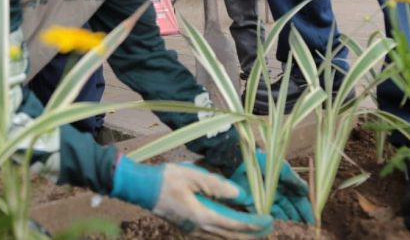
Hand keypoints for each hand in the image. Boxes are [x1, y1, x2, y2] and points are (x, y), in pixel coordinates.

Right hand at [111, 156, 272, 237]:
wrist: (141, 189)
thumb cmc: (165, 180)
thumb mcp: (193, 176)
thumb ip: (217, 186)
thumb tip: (239, 194)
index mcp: (202, 216)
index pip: (235, 225)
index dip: (254, 224)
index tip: (268, 219)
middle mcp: (199, 229)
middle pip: (232, 237)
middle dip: (252, 234)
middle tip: (268, 227)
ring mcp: (192, 231)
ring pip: (223, 238)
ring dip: (240, 235)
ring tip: (256, 229)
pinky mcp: (188, 228)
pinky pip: (213, 235)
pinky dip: (227, 232)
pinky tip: (232, 226)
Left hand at [230, 149, 314, 222]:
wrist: (241, 162)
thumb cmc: (262, 163)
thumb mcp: (282, 168)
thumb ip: (294, 179)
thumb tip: (306, 191)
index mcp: (284, 182)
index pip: (298, 198)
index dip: (306, 209)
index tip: (313, 220)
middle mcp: (277, 192)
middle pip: (291, 208)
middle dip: (299, 218)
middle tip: (307, 229)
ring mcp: (267, 199)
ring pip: (282, 213)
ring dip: (290, 222)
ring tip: (298, 230)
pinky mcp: (256, 205)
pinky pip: (269, 216)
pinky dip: (277, 221)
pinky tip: (284, 227)